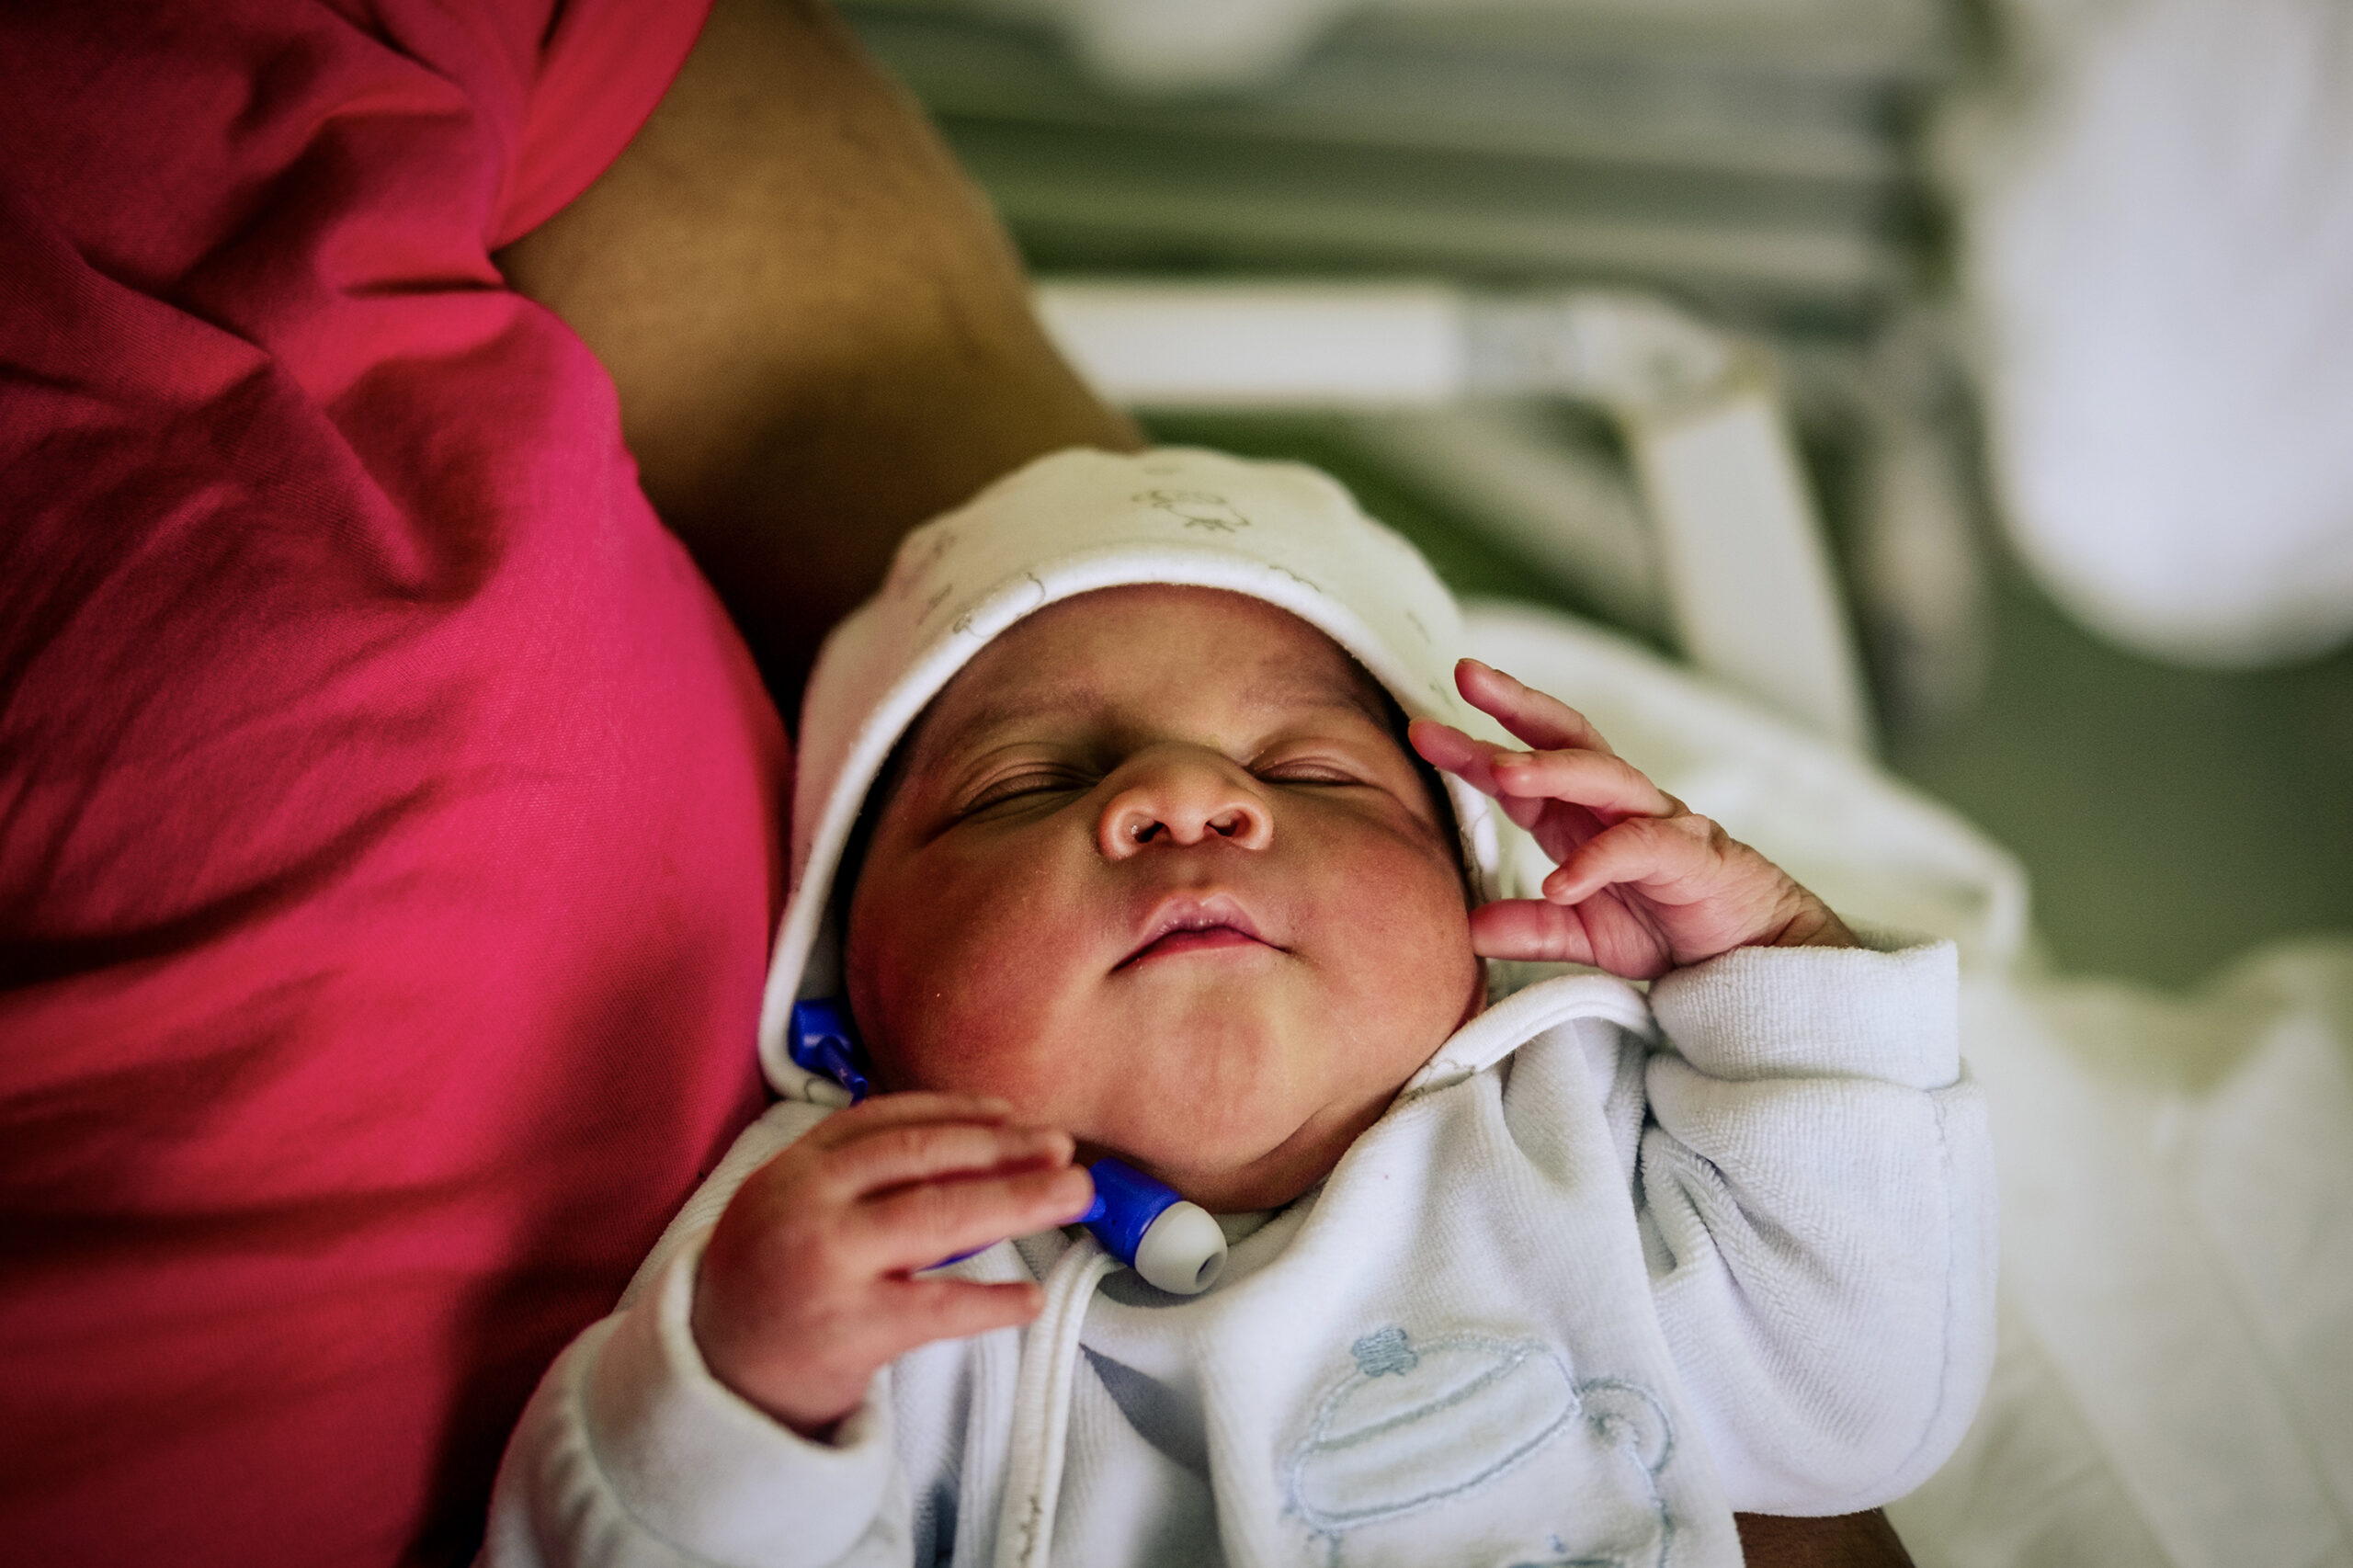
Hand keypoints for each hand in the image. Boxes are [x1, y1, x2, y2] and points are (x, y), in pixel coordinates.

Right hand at [691, 1092, 1094, 1438]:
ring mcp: (829, 1266)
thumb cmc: (766, 1287)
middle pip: (924, 1160)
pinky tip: (1032, 1298)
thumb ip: (851, 1174)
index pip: (887, 1121)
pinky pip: (940, 1308)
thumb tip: (969, 1148)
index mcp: (795, 1168)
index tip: (1014, 1115)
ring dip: (1019, 1201)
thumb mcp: (784, 1207)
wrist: (710, 1378)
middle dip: (1005, 1150)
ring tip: (1074, 1196)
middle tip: (1065, 1150)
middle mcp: (808, 1206)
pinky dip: (993, 1303)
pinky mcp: (850, 1330)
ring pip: (941, 1219)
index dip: (958, 1113)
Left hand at [1411, 659, 1853, 979]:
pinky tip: (1560, 880)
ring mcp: (1657, 822)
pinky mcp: (1690, 856)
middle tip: (1467, 678)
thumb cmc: (1669, 923)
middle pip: (1564, 738)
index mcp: (1581, 815)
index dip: (1475, 745)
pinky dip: (1596, 860)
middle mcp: (1615, 804)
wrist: (1753, 953)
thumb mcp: (1585, 933)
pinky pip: (1639, 846)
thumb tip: (1468, 930)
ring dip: (1551, 770)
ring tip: (1503, 772)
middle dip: (1515, 705)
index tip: (1424, 727)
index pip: (1522, 766)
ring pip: (1602, 775)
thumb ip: (1530, 927)